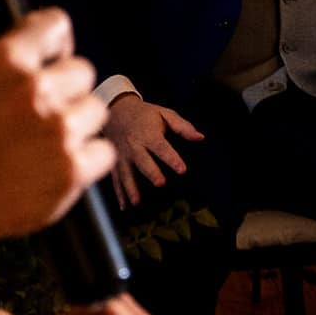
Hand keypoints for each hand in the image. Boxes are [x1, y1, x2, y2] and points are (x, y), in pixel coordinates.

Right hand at [0, 9, 111, 249]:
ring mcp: (59, 130)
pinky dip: (86, 160)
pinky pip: (103, 151)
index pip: (56, 23)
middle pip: (83, 70)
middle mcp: (36, 90)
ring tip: (48, 142)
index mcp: (6, 62)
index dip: (56, 42)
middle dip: (66, 89)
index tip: (55, 54)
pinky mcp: (73, 168)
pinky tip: (58, 165)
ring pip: (96, 109)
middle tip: (43, 112)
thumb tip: (34, 51)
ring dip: (78, 124)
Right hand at [103, 94, 203, 208]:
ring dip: (131, 188)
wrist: (116, 109)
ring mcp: (123, 155)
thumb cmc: (144, 114)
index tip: (181, 169)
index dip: (172, 158)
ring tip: (137, 202)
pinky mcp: (115, 162)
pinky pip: (116, 179)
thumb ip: (182, 126)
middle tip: (160, 183)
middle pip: (143, 160)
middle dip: (151, 172)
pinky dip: (119, 193)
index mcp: (148, 134)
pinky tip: (124, 206)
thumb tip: (200, 137)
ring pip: (126, 173)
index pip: (161, 147)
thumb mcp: (164, 114)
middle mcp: (134, 146)